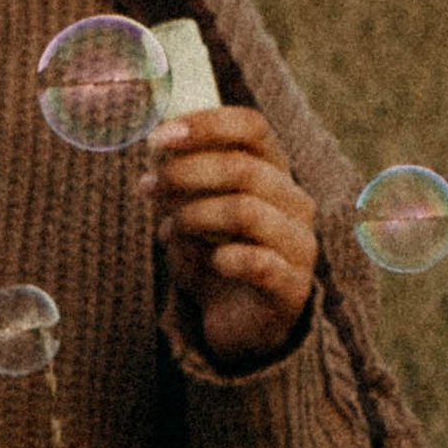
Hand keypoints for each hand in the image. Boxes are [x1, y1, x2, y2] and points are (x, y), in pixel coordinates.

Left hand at [136, 106, 318, 370]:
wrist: (236, 323)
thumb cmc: (213, 255)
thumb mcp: (189, 211)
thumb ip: (179, 179)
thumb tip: (156, 147)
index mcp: (274, 171)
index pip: (253, 127)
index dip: (206, 124)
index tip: (159, 136)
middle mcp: (295, 201)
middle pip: (244, 168)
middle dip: (186, 173)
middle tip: (148, 186)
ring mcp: (300, 244)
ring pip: (247, 211)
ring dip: (195, 216)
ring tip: (169, 230)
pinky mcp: (293, 287)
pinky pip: (259, 263)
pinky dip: (224, 259)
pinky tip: (211, 263)